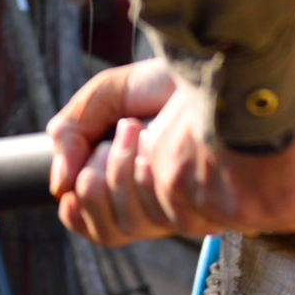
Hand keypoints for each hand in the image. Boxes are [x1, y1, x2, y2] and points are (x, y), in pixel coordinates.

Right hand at [44, 60, 294, 244]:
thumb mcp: (116, 94)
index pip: (101, 227)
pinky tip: (150, 132)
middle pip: (110, 228)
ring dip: (117, 168)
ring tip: (136, 126)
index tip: (73, 178)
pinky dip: (136, 165)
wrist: (237, 66)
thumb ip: (76, 128)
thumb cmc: (186, 78)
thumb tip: (57, 184)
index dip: (80, 211)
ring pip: (128, 220)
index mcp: (144, 187)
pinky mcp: (214, 206)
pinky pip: (153, 205)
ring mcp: (191, 208)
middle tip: (118, 132)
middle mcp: (168, 205)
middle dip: (96, 179)